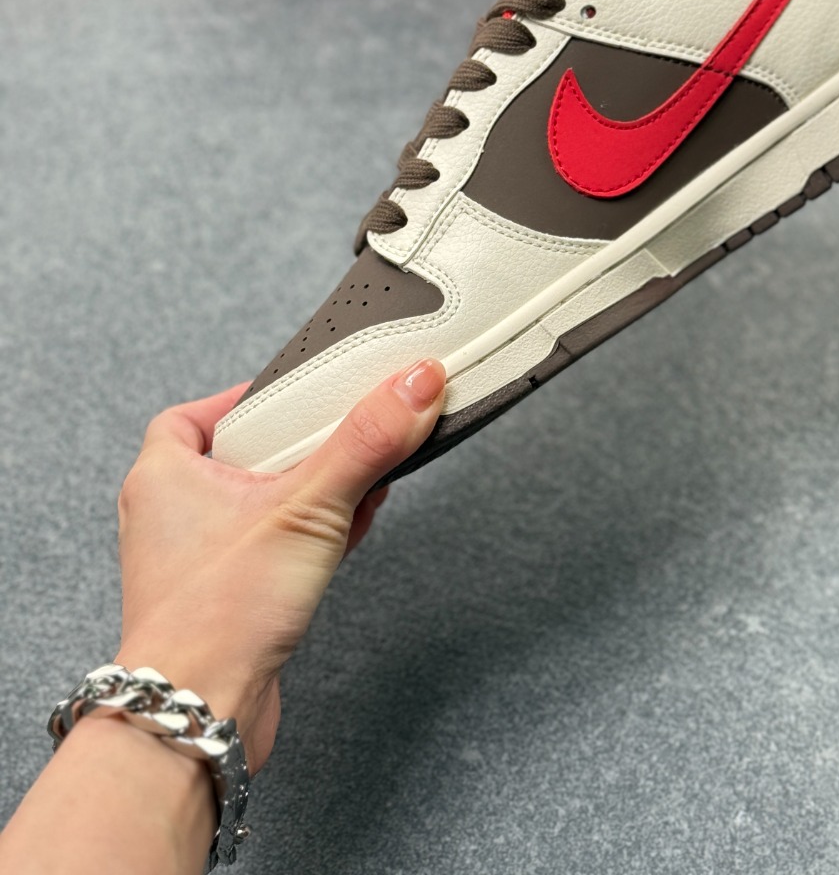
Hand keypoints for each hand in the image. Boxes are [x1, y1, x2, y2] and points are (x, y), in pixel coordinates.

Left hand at [114, 359, 444, 772]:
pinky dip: (313, 535)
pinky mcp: (227, 604)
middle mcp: (171, 518)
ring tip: (359, 478)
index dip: (243, 399)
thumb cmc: (218, 615)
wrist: (199, 716)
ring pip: (262, 508)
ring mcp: (198, 564)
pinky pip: (274, 552)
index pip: (195, 414)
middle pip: (239, 458)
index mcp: (163, 477)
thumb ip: (365, 441)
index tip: (291, 394)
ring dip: (312, 494)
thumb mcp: (307, 505)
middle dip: (295, 447)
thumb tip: (413, 383)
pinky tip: (354, 527)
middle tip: (338, 432)